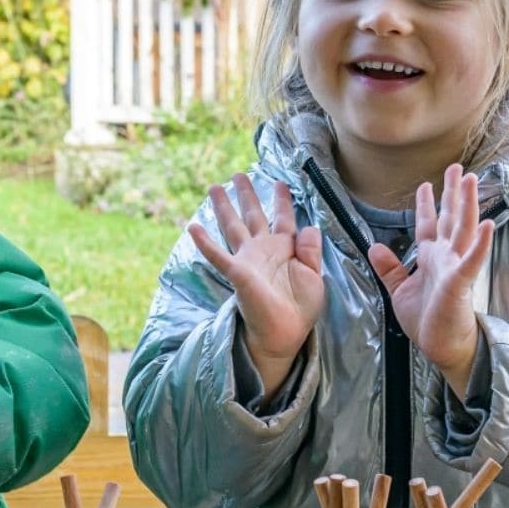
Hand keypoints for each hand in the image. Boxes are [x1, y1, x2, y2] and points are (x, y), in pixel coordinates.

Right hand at [189, 174, 323, 395]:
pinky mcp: (237, 272)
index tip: (280, 183)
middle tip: (238, 174)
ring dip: (223, 208)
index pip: (283, 218)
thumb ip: (311, 251)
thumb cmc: (300, 308)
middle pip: (252, 215)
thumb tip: (309, 226)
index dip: (282, 200)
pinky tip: (193, 227)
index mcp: (284, 248)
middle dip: (246, 195)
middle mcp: (263, 249)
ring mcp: (247, 259)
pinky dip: (205, 241)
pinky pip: (217, 254)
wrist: (285, 333)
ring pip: (233, 227)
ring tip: (214, 188)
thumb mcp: (314, 277)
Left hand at [368, 164, 492, 399]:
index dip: (425, 204)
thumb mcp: (399, 289)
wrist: (440, 346)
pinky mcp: (460, 283)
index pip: (428, 225)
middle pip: (450, 218)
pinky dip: (479, 243)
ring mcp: (455, 268)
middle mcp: (445, 258)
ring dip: (467, 205)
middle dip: (452, 193)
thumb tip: (375, 246)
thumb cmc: (425, 319)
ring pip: (463, 230)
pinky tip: (487, 225)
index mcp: (431, 258)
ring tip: (471, 182)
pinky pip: (471, 260)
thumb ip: (390, 268)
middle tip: (457, 168)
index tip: (425, 185)